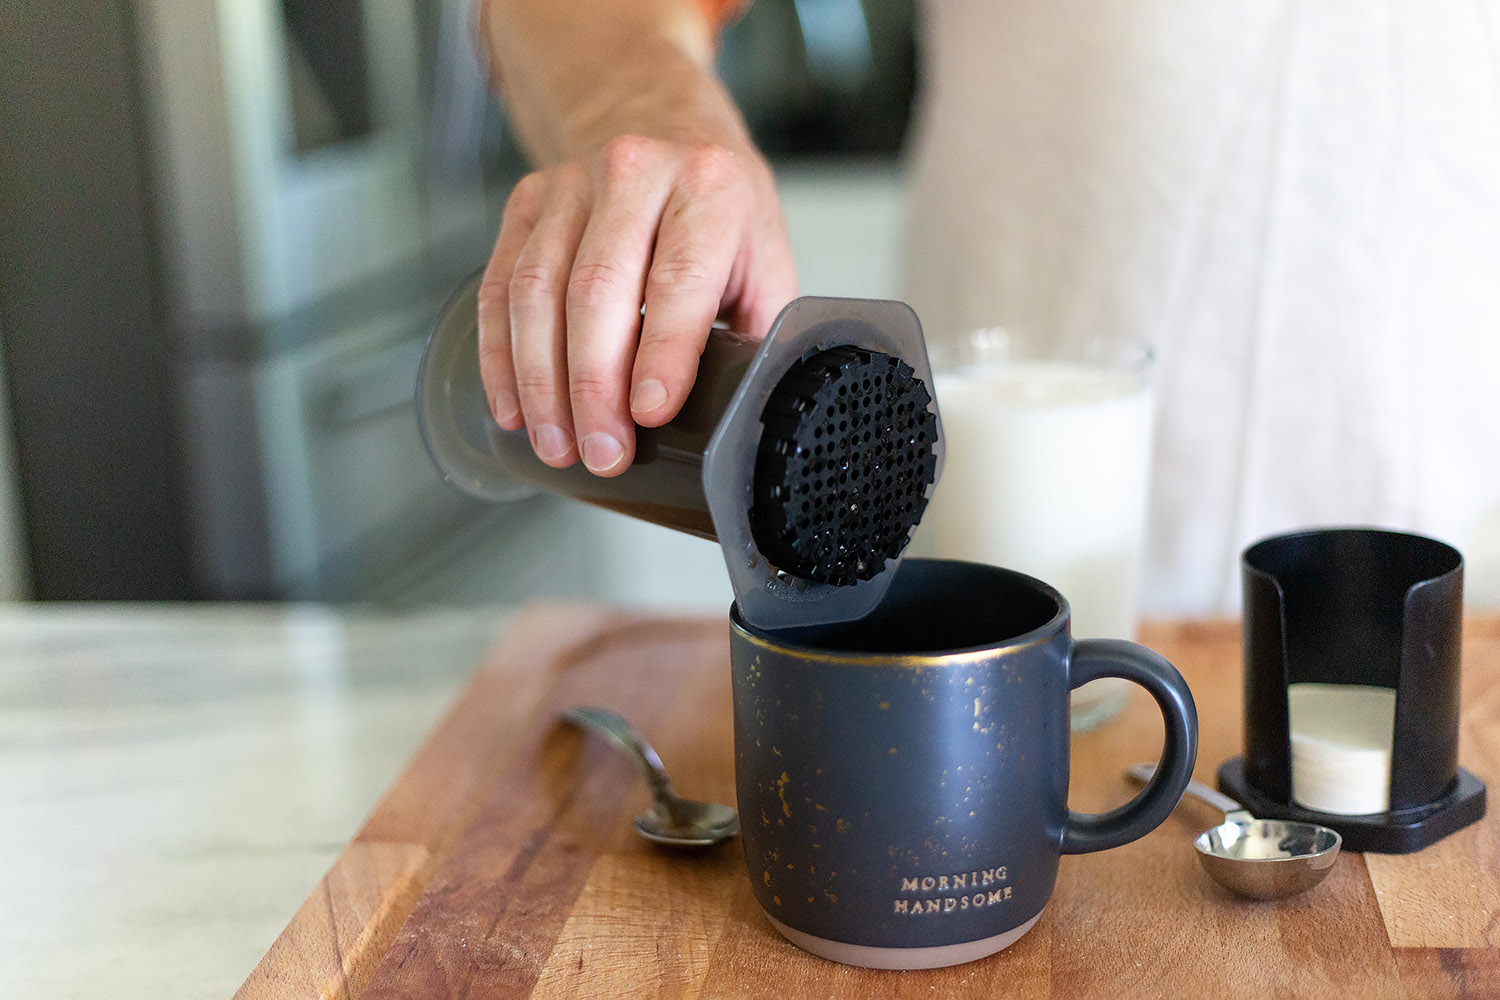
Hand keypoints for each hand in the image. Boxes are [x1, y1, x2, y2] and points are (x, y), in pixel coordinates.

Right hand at [476, 134, 796, 475]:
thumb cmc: (721, 212)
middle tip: (602, 452)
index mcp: (709, 188)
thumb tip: (739, 420)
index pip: (678, 279)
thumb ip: (756, 331)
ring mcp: (570, 184)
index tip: (649, 414)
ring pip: (537, 291)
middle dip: (594, 387)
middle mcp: (635, 173)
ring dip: (541, 382)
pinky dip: (501, 356)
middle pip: (598, 290)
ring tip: (557, 444)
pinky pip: (499, 287)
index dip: (661, 352)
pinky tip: (514, 408)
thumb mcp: (764, 259)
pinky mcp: (526, 202)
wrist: (665, 125)